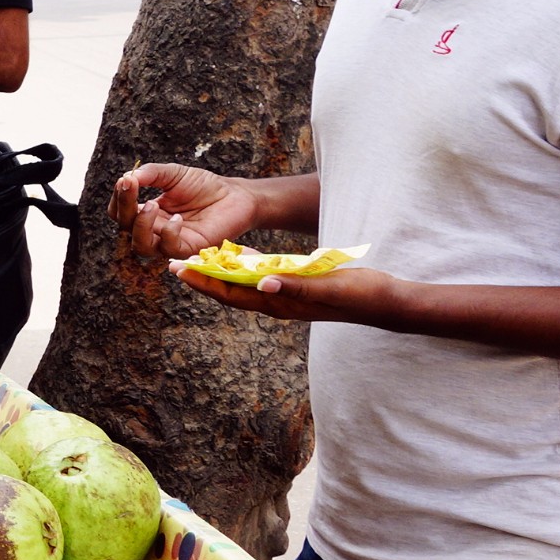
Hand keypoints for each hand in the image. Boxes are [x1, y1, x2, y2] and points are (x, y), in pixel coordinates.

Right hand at [108, 162, 264, 259]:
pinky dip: (169, 233)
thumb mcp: (173, 174)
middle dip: (124, 207)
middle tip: (132, 186)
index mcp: (147, 212)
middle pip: (124, 228)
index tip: (126, 180)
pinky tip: (179, 217)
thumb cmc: (204, 186)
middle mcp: (154, 230)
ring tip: (153, 205)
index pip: (119, 212)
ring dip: (141, 225)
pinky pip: (169, 249)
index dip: (118, 198)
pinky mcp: (188, 249)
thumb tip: (127, 177)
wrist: (234, 195)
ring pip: (141, 246)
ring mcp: (169, 241)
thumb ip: (151, 174)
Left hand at [171, 261, 398, 325]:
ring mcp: (286, 296)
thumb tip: (262, 282)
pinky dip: (246, 268)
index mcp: (281, 303)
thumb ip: (296, 284)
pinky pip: (263, 278)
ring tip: (196, 258)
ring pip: (244, 285)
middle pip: (231, 291)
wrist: (385, 302)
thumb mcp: (328, 286)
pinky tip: (238, 256)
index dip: (205, 282)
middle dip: (202, 278)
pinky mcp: (296, 288)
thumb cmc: (360, 294)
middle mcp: (278, 302)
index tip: (179, 270)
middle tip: (174, 263)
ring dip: (221, 273)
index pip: (233, 294)